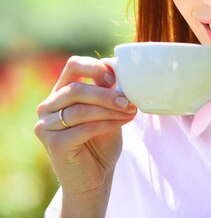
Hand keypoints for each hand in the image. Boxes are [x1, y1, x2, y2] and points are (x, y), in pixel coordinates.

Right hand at [34, 56, 136, 211]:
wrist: (96, 177)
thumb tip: (118, 66)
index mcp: (60, 92)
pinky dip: (107, 123)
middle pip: (76, 89)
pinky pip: (84, 128)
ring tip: (130, 112)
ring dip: (110, 109)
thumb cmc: (102, 140)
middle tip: (129, 101)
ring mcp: (46, 126)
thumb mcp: (108, 109)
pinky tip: (123, 122)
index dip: (95, 67)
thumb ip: (109, 90)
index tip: (115, 78)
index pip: (73, 65)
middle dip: (107, 94)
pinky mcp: (54, 144)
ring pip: (80, 109)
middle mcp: (48, 107)